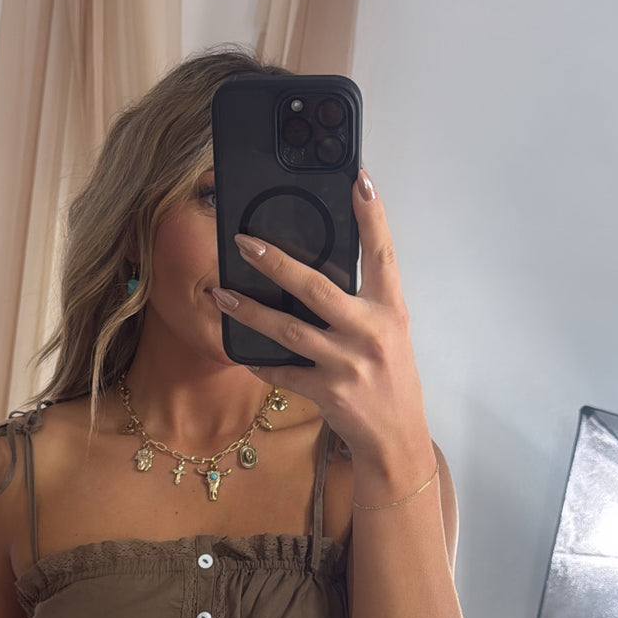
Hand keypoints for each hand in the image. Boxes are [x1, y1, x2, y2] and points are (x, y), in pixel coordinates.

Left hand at [212, 174, 435, 495]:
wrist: (396, 438)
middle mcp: (369, 332)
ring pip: (288, 330)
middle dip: (276, 263)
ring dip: (250, 311)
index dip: (372, 216)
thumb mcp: (389, 333)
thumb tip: (319, 272)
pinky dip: (260, 361)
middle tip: (245, 242)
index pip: (382, 253)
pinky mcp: (327, 392)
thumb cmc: (391, 380)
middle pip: (317, 288)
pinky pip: (283, 372)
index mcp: (389, 310)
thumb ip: (363, 303)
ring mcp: (347, 364)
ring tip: (221, 293)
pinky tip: (239, 349)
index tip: (358, 179)